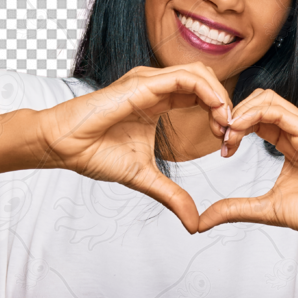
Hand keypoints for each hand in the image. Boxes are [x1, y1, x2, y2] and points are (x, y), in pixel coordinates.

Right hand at [33, 63, 232, 233]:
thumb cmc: (95, 154)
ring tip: (226, 124)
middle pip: (206, 81)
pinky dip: (207, 92)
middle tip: (232, 133)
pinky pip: (185, 77)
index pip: (200, 95)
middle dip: (225, 105)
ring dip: (220, 97)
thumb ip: (172, 196)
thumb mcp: (145, 178)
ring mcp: (149, 81)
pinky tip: (216, 113)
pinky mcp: (143, 83)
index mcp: (158, 102)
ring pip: (200, 73)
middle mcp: (156, 87)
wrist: (66, 147)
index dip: (219, 115)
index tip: (225, 142)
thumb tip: (194, 224)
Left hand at [197, 88, 297, 258]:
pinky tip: (238, 130)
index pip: (254, 119)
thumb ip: (235, 210)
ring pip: (265, 99)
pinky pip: (277, 110)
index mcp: (286, 143)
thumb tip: (203, 220)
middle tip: (219, 137)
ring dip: (239, 112)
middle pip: (257, 101)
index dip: (233, 127)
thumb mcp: (265, 210)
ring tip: (227, 134)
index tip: (222, 149)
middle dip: (232, 114)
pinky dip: (252, 115)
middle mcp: (295, 131)